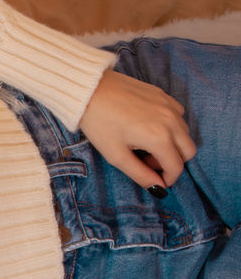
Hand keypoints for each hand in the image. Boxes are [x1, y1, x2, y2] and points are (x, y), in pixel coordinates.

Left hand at [79, 69, 196, 191]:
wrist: (90, 90)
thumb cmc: (100, 123)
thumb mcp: (116, 155)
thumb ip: (140, 174)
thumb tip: (158, 188)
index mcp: (159, 137)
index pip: (176, 166)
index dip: (168, 179)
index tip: (156, 181)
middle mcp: (171, 120)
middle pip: (189, 151)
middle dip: (173, 162)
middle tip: (147, 162)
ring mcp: (170, 105)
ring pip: (185, 133)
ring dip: (172, 145)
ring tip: (143, 145)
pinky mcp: (164, 95)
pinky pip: (178, 116)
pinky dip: (170, 127)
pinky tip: (146, 128)